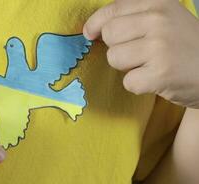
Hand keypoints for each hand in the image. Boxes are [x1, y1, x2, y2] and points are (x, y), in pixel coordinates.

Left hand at [84, 0, 198, 107]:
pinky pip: (128, 82)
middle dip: (117, 47)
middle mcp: (159, 20)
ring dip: (127, 67)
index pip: (112, 10)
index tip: (90, 33)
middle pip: (109, 35)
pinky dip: (138, 85)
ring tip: (149, 65)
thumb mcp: (165, 18)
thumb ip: (132, 17)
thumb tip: (90, 30)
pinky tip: (156, 79)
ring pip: (114, 58)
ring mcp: (160, 47)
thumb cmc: (184, 45)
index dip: (95, 24)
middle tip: (138, 53)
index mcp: (158, 3)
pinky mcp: (161, 73)